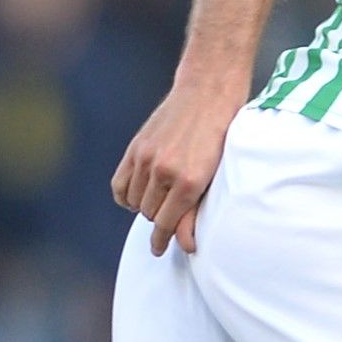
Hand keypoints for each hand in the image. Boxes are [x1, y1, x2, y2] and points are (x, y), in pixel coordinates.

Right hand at [112, 76, 247, 254]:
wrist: (208, 91)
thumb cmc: (222, 134)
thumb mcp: (216, 175)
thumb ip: (197, 211)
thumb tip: (187, 245)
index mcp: (190, 181)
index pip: (166, 224)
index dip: (162, 240)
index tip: (158, 249)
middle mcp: (165, 171)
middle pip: (150, 214)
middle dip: (160, 218)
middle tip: (172, 212)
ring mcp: (147, 158)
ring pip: (135, 202)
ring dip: (145, 206)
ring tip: (159, 199)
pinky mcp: (136, 147)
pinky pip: (120, 185)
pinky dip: (127, 195)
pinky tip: (139, 194)